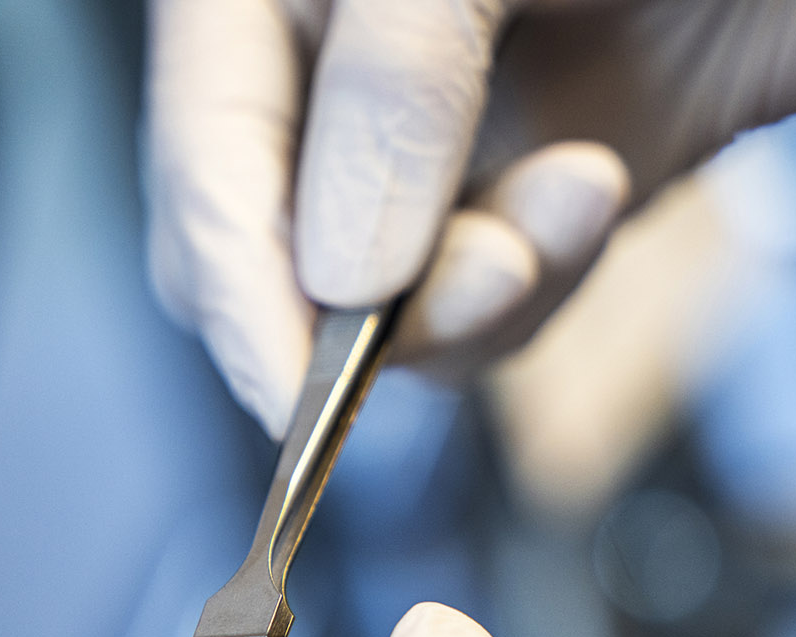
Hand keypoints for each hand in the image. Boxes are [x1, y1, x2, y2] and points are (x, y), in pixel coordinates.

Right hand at [143, 0, 795, 436]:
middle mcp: (329, 82)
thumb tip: (342, 271)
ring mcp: (424, 156)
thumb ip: (392, 86)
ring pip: (384, 311)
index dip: (239, 289)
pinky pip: (489, 309)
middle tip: (491, 274)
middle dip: (378, 299)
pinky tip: (590, 191)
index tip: (298, 395)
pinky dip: (542, 280)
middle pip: (270, 260)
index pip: (205, 164)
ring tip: (578, 195)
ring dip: (484, 290)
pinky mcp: (512, 208)